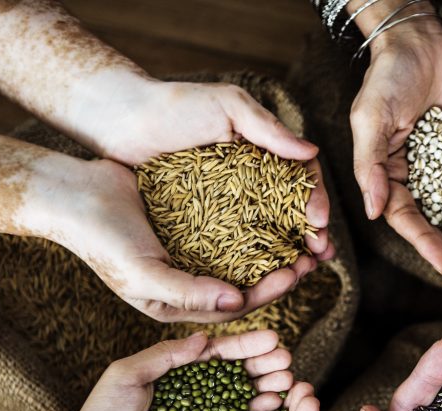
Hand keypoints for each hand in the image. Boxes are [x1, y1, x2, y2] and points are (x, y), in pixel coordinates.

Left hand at [56, 329, 318, 410]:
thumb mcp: (124, 378)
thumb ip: (164, 356)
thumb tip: (204, 339)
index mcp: (172, 371)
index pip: (217, 352)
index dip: (247, 345)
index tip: (274, 340)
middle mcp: (191, 394)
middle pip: (237, 374)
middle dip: (266, 365)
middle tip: (288, 362)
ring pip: (243, 400)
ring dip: (268, 389)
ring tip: (288, 384)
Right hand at [62, 158, 321, 321]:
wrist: (69, 192)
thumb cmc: (98, 239)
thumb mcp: (141, 272)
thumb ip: (187, 292)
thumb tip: (236, 302)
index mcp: (178, 304)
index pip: (235, 305)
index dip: (268, 292)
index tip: (296, 272)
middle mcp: (189, 282)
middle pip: (247, 282)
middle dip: (280, 271)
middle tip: (312, 255)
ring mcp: (190, 253)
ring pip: (243, 256)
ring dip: (273, 247)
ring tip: (302, 233)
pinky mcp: (190, 225)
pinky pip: (230, 228)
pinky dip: (255, 222)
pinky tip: (277, 209)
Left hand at [97, 78, 331, 261]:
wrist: (121, 120)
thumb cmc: (176, 104)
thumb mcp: (228, 105)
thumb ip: (268, 128)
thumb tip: (312, 151)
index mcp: (265, 153)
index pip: (302, 179)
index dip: (315, 201)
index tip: (319, 222)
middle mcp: (252, 180)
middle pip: (291, 211)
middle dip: (310, 234)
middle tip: (321, 254)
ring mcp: (229, 202)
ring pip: (267, 231)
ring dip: (288, 252)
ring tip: (301, 270)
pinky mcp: (204, 220)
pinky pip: (232, 242)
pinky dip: (251, 259)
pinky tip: (263, 274)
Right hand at [349, 15, 441, 281]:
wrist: (419, 38)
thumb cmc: (387, 75)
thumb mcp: (371, 118)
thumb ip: (371, 165)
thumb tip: (374, 213)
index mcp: (388, 171)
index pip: (407, 217)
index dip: (427, 244)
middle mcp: (414, 173)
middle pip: (434, 220)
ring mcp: (441, 162)